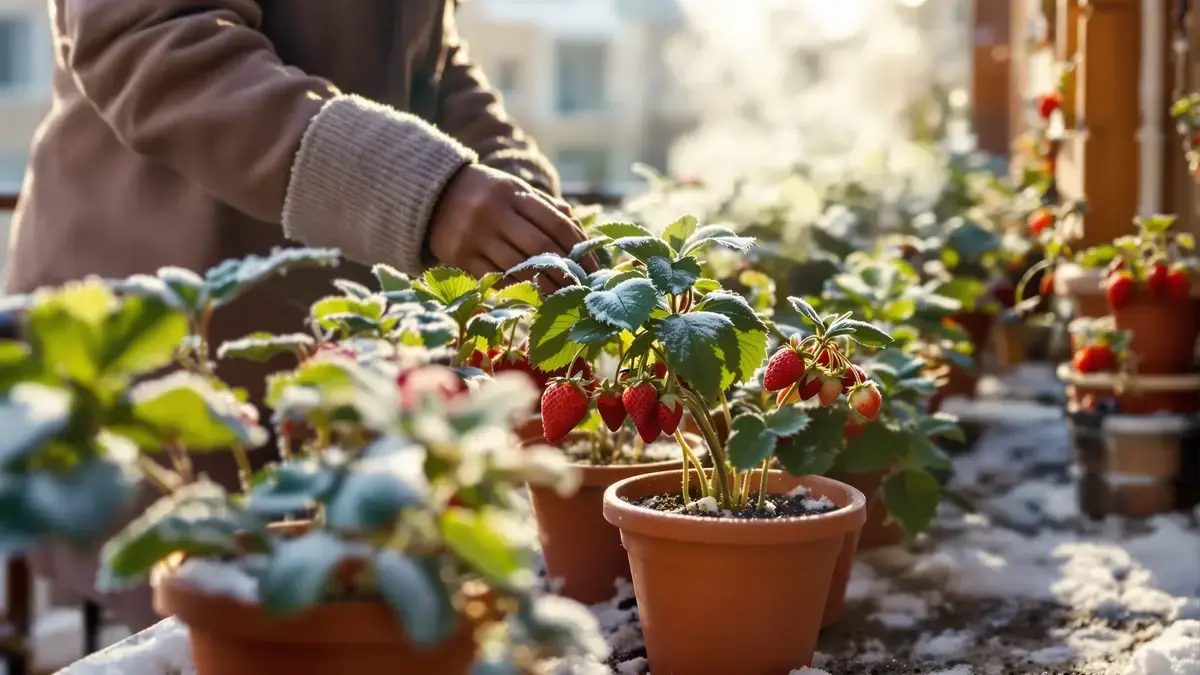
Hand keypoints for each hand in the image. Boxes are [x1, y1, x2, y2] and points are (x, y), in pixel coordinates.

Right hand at [427, 164, 596, 289]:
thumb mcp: (513, 190)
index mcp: (513, 192)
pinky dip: (517, 289)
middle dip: (566, 271)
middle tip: (583, 289)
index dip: (579, 247)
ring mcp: (475, 234)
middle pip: (540, 247)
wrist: (432, 195)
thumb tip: (580, 231)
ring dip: (545, 286)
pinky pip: (495, 277)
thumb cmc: (486, 195)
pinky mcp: (459, 255)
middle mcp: (493, 212)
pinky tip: (534, 298)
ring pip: (518, 266)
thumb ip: (545, 207)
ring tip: (564, 298)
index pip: (555, 222)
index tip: (594, 267)